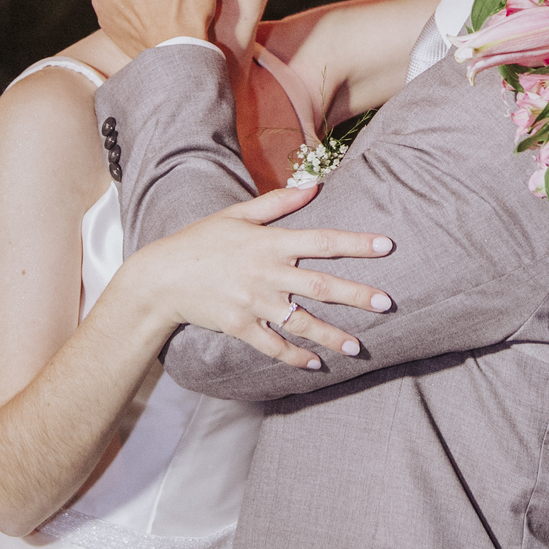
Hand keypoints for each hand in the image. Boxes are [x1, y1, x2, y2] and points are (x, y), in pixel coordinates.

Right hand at [129, 183, 393, 369]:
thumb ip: (278, 202)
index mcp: (270, 242)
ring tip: (359, 346)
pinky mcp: (240, 327)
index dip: (356, 244)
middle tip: (387, 303)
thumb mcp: (237, 213)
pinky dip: (295, 356)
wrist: (161, 276)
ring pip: (302, 322)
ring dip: (332, 335)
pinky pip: (273, 346)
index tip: (386, 246)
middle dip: (357, 295)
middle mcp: (267, 273)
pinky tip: (316, 364)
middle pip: (321, 286)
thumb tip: (314, 185)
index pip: (322, 241)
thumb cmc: (200, 240)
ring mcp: (253, 303)